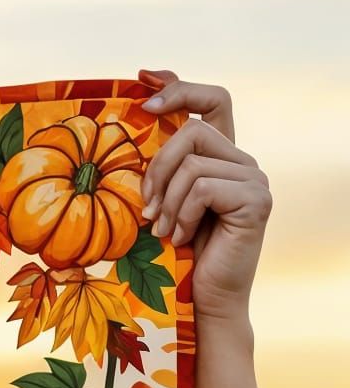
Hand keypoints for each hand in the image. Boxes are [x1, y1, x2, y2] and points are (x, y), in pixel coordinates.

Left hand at [137, 68, 270, 324]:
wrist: (205, 301)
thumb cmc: (177, 259)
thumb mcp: (161, 207)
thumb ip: (159, 174)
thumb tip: (132, 129)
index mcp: (222, 158)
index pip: (213, 102)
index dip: (182, 88)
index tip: (146, 86)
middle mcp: (243, 161)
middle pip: (194, 130)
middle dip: (158, 168)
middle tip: (145, 208)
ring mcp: (254, 178)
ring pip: (194, 163)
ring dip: (167, 201)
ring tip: (163, 231)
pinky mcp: (255, 199)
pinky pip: (203, 187)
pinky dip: (182, 215)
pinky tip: (180, 239)